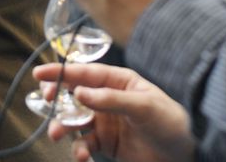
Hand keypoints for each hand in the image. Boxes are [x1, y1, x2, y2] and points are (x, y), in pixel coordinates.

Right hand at [33, 62, 193, 161]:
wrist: (185, 155)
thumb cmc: (171, 122)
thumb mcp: (145, 106)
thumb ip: (111, 99)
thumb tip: (79, 92)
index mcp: (118, 81)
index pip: (85, 73)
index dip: (61, 72)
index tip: (40, 74)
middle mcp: (107, 99)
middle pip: (73, 94)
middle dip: (57, 98)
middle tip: (47, 102)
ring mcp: (105, 121)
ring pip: (74, 120)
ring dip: (63, 126)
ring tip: (57, 134)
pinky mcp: (105, 143)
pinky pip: (84, 144)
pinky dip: (78, 150)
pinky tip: (81, 156)